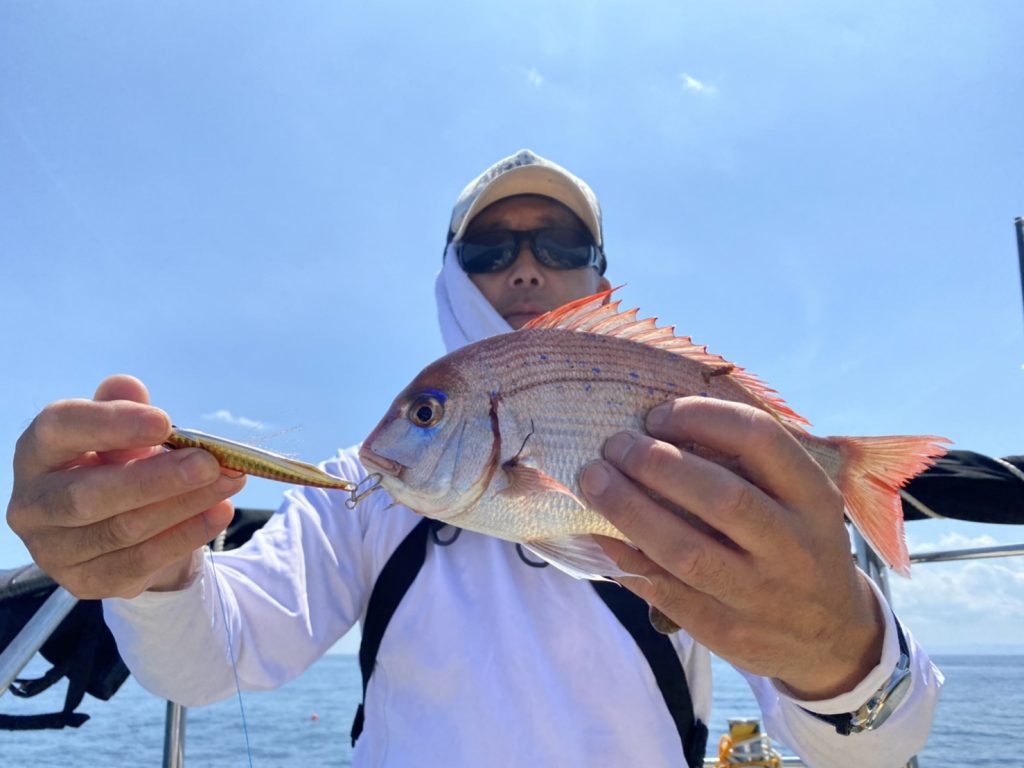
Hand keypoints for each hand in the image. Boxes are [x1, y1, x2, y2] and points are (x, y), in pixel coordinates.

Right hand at [6, 375, 244, 598]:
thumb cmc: (118, 465)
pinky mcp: (87, 582)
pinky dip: (187, 534)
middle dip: (156, 479)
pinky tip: (220, 511)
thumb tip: (130, 387)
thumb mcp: (122, 432)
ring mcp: (55, 550)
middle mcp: (32, 505)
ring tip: (229, 481)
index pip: (60, 430)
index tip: (165, 422)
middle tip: (209, 462)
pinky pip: (142, 561)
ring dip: (184, 504)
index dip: (111, 424)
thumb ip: (125, 409)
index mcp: (38, 453)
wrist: (122, 528)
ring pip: (123, 530)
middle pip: (88, 495)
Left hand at [580, 396, 883, 699]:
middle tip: (615, 445)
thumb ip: (748, 467)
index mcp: (813, 498)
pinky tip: (596, 533)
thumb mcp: (800, 501)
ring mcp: (759, 594)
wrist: (832, 638)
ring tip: (594, 479)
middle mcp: (792, 545)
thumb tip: (656, 428)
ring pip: (688, 552)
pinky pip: (667, 592)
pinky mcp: (727, 631)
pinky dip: (625, 558)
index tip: (656, 415)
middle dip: (657, 464)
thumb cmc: (796, 545)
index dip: (700, 417)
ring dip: (630, 510)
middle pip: (721, 497)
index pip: (759, 439)